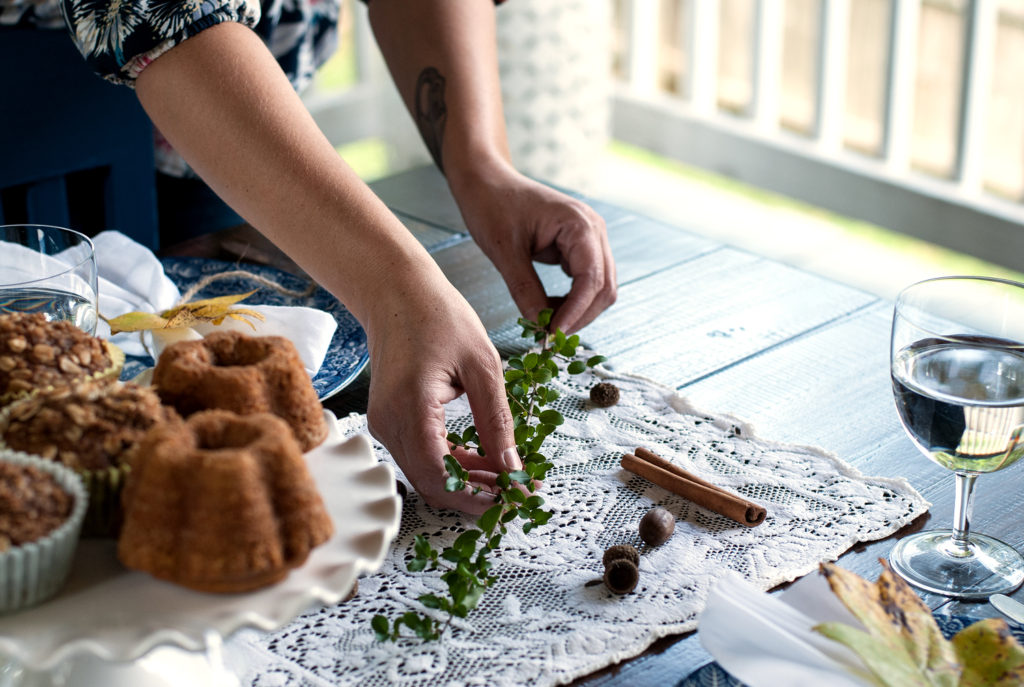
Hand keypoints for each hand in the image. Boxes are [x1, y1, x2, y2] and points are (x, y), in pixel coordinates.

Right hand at [363, 273, 521, 513]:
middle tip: (520, 490)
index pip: (440, 477)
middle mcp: (388, 423)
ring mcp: (384, 425)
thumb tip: (512, 467)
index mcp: (410, 406)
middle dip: (478, 495)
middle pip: (432, 484)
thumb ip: (497, 420)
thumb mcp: (483, 364)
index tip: (517, 497)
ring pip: (427, 476)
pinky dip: (453, 466)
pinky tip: (485, 461)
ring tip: (509, 476)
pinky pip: (422, 457)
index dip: (479, 496)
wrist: (397, 292)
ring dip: (468, 483)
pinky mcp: (389, 422)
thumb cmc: (439, 316)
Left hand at [449, 163, 616, 333]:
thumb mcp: (504, 251)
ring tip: (547, 323)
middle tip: (549, 336)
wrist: (486, 181)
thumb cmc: (492, 205)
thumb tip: (539, 325)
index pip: (592, 279)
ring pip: (599, 287)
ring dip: (578, 310)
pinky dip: (572, 300)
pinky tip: (548, 307)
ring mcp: (589, 238)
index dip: (575, 312)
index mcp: (580, 225)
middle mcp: (593, 230)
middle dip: (580, 315)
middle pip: (604, 287)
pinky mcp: (578, 247)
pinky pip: (586, 281)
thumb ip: (524, 289)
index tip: (553, 335)